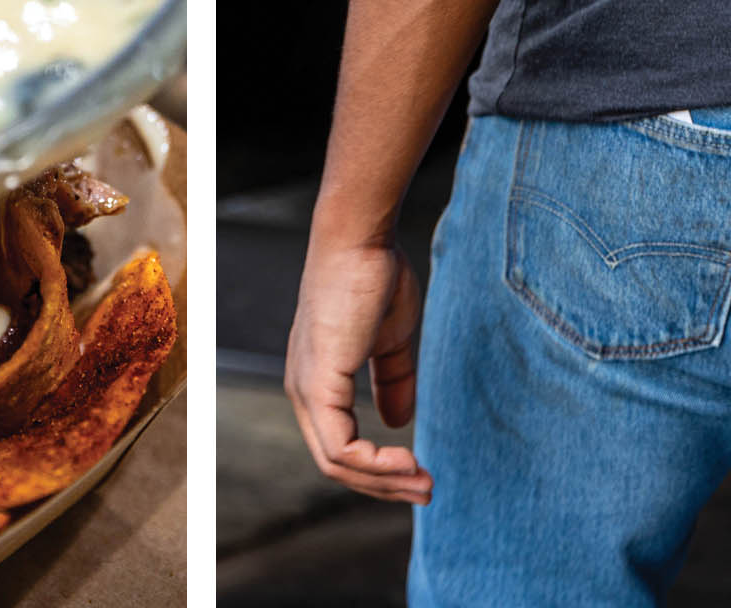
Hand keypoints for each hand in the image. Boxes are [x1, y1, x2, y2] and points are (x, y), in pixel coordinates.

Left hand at [285, 239, 431, 504]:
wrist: (362, 238)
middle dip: (384, 485)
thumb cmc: (375, 276)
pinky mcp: (318, 382)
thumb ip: (392, 380)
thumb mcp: (391, 339)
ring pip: (337, 463)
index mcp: (317, 381)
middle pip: (336, 463)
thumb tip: (398, 422)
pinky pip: (340, 448)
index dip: (379, 467)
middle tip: (427, 490)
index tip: (420, 471)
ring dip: (384, 481)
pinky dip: (375, 464)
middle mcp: (303, 390)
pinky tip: (407, 460)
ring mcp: (306, 387)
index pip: (339, 444)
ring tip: (424, 482)